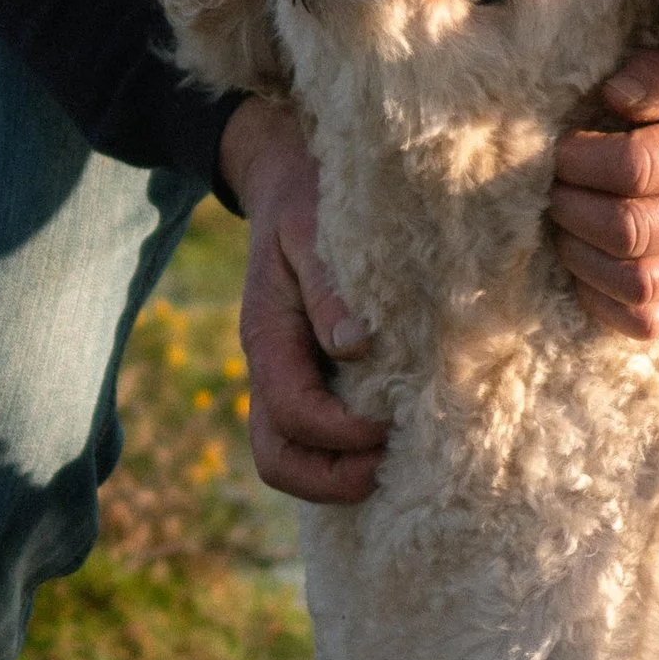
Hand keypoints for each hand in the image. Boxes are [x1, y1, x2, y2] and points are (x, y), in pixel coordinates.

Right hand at [216, 99, 386, 503]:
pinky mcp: (305, 377)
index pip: (293, 411)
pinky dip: (341, 456)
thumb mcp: (313, 229)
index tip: (390, 427)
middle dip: (330, 479)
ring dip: (336, 475)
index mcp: (266, 335)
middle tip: (388, 469)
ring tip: (392, 464)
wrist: (284, 181)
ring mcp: (283, 377)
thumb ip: (329, 287)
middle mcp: (268, 367)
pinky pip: (311, 439)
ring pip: (288, 457)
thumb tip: (355, 345)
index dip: (340, 434)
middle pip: (276, 458)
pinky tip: (386, 446)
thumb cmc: (306, 201)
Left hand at [547, 52, 658, 337]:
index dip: (583, 160)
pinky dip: (603, 303)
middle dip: (573, 208)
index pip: (636, 167)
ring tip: (564, 225)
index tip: (562, 150)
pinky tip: (585, 267)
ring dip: (581, 257)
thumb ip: (657, 78)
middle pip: (629, 230)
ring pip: (635, 283)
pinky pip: (646, 322)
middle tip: (556, 188)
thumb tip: (613, 95)